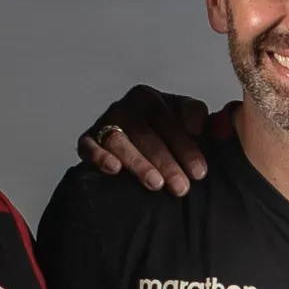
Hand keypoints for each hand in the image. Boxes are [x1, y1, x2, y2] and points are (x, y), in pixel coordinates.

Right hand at [76, 84, 212, 193]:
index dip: (186, 147)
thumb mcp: (187, 123)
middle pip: (146, 133)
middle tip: (181, 187)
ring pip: (119, 140)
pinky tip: (113, 169)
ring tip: (155, 184)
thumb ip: (197, 117)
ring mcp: (106, 122)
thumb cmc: (169, 138)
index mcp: (153, 100)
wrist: (143, 151)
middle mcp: (128, 107)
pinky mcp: (88, 139)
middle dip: (166, 161)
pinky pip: (88, 145)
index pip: (170, 121)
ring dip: (138, 162)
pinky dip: (99, 156)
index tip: (200, 173)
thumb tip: (199, 126)